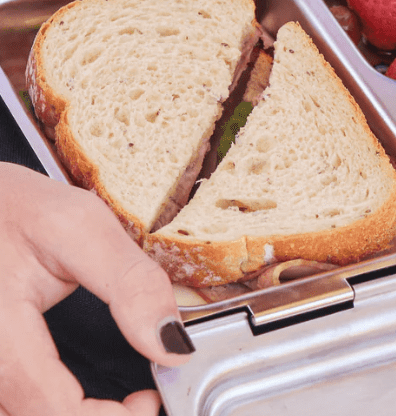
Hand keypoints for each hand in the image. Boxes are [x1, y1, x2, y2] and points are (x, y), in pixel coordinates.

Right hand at [0, 163, 191, 414]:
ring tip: (114, 402)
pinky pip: (12, 400)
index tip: (151, 398)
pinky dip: (50, 406)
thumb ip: (131, 284)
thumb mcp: (80, 227)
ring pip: (18, 413)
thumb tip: (172, 345)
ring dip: (69, 413)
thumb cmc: (14, 207)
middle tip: (139, 402)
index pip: (53, 410)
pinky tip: (79, 397)